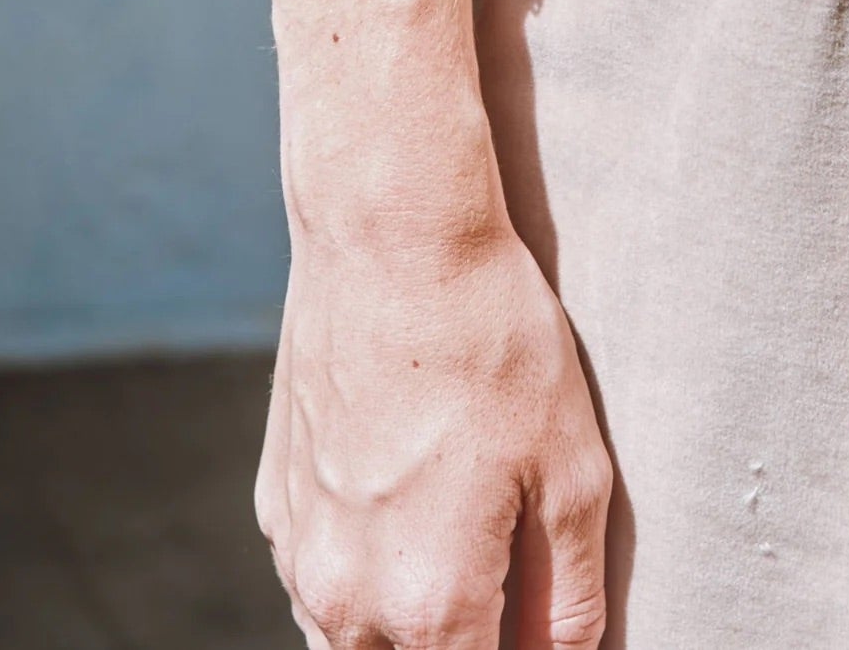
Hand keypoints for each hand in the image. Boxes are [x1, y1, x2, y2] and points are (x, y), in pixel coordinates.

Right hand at [257, 213, 612, 649]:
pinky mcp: (276, 499)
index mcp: (430, 603)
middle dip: (456, 648)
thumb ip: (571, 600)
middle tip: (503, 602)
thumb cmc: (491, 341)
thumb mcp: (572, 471)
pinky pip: (315, 584)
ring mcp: (300, 548)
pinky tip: (404, 517)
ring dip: (400, 635)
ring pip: (346, 645)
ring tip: (456, 559)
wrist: (391, 239)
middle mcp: (347, 595)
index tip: (531, 631)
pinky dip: (360, 582)